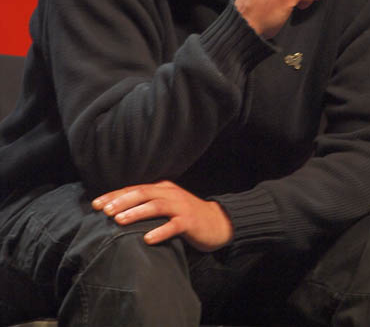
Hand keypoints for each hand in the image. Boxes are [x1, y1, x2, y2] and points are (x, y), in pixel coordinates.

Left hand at [92, 181, 233, 250]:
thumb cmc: (186, 215)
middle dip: (122, 201)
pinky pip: (173, 225)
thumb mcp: (166, 205)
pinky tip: (147, 239)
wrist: (217, 221)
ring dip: (136, 212)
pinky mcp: (189, 221)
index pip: (134, 189)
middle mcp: (170, 194)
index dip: (114, 195)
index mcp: (162, 188)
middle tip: (104, 211)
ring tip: (119, 221)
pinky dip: (160, 231)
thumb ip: (148, 205)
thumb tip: (118, 212)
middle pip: (142, 193)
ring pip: (156, 206)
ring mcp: (180, 207)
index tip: (95, 204)